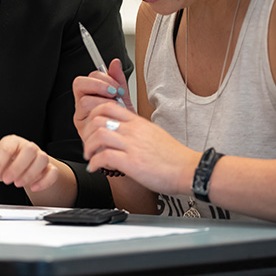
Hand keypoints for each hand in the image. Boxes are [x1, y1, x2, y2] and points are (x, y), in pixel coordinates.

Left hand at [0, 135, 58, 192]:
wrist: (21, 165)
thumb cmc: (7, 163)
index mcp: (12, 142)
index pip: (7, 147)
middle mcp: (28, 147)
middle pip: (29, 149)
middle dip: (17, 167)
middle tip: (7, 180)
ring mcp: (39, 156)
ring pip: (42, 158)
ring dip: (30, 174)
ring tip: (18, 183)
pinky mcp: (49, 168)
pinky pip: (52, 172)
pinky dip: (44, 181)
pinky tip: (34, 188)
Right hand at [73, 58, 133, 138]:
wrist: (129, 145)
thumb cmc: (125, 124)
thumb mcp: (124, 99)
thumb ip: (119, 81)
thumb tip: (115, 62)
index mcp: (90, 95)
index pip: (86, 77)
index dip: (101, 78)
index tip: (117, 87)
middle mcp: (82, 105)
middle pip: (79, 84)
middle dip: (100, 86)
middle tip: (115, 94)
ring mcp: (82, 118)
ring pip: (84, 100)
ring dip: (103, 103)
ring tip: (116, 111)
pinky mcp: (83, 131)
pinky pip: (88, 118)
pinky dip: (104, 117)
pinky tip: (114, 120)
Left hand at [81, 101, 198, 195]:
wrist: (188, 170)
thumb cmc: (173, 156)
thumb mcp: (153, 133)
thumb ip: (136, 129)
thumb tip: (122, 130)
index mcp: (137, 122)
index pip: (108, 105)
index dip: (93, 114)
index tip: (91, 126)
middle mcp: (133, 130)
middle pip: (98, 118)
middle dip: (87, 131)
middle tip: (87, 142)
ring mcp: (132, 145)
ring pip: (99, 135)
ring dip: (89, 146)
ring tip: (90, 156)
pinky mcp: (132, 162)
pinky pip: (105, 157)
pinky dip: (95, 162)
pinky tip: (95, 167)